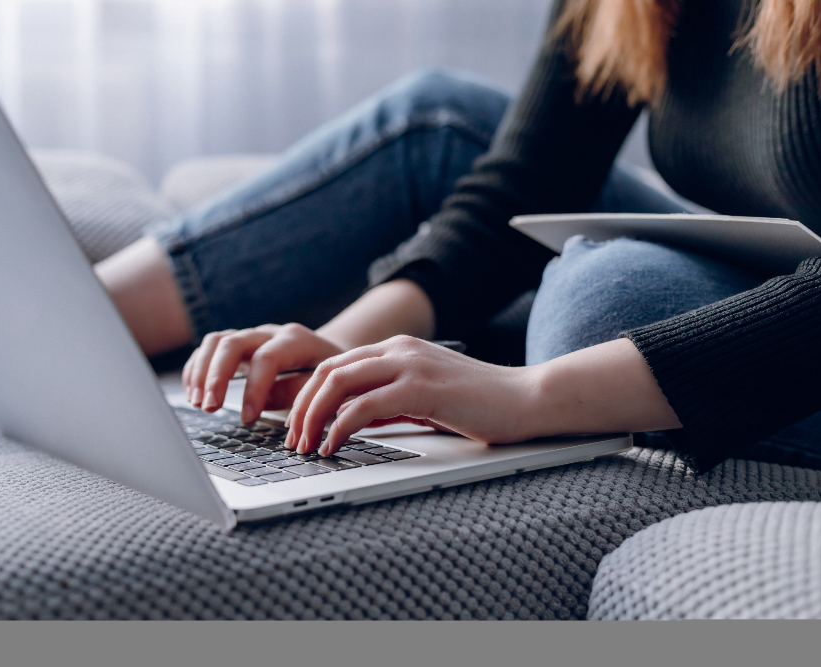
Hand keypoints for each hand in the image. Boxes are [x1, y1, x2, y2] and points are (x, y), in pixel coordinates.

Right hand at [182, 323, 344, 422]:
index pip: (267, 358)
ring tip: (198, 403)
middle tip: (210, 407)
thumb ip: (294, 393)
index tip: (247, 419)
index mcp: (296, 340)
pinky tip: (194, 394)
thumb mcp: (323, 385)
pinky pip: (209, 349)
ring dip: (202, 372)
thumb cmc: (328, 374)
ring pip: (216, 341)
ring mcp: (251, 336)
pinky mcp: (238, 345)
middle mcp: (269, 333)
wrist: (330, 353)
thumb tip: (261, 403)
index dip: (253, 389)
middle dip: (217, 376)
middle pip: (233, 343)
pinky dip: (197, 369)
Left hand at [284, 336, 539, 454]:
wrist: (527, 399)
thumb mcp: (424, 397)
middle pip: (327, 370)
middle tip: (293, 440)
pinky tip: (333, 447)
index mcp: (398, 348)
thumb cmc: (481, 404)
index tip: (298, 425)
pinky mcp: (420, 389)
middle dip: (301, 407)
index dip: (307, 395)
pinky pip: (362, 407)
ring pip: (337, 384)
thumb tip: (351, 421)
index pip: (334, 364)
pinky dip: (338, 428)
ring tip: (306, 446)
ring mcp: (409, 365)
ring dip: (313, 418)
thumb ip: (389, 400)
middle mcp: (399, 350)